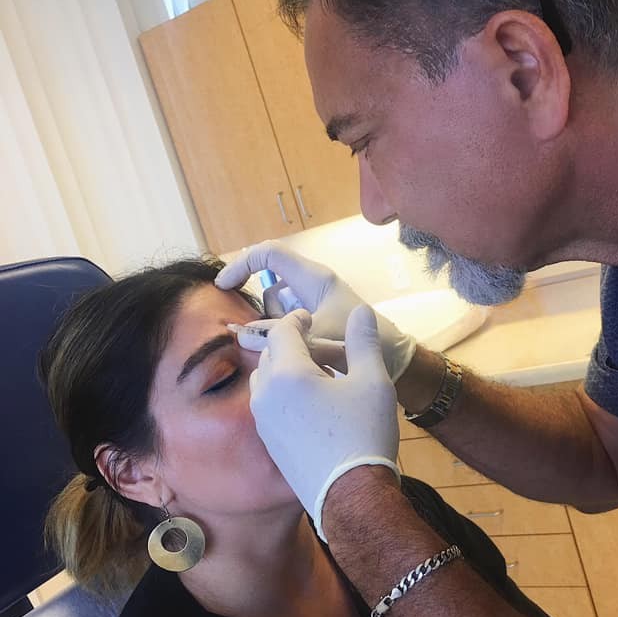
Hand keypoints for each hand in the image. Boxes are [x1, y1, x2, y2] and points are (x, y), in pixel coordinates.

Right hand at [216, 241, 415, 381]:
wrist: (394, 362)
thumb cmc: (361, 345)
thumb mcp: (315, 340)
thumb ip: (278, 337)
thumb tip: (240, 334)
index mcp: (314, 279)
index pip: (269, 255)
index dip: (242, 264)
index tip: (223, 287)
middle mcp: (313, 285)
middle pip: (270, 285)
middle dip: (262, 310)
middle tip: (263, 337)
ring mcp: (315, 303)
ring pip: (278, 308)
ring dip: (275, 328)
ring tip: (291, 351)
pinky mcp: (318, 320)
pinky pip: (289, 322)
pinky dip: (285, 337)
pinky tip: (296, 356)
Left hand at [250, 305, 399, 540]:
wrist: (351, 496)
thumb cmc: (364, 433)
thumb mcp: (373, 381)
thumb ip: (364, 341)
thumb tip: (360, 311)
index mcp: (287, 374)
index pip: (281, 332)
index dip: (296, 319)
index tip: (309, 317)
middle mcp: (266, 395)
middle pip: (270, 355)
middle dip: (291, 345)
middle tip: (319, 347)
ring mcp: (264, 422)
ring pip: (266, 381)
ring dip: (285, 370)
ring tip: (316, 376)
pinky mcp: (269, 443)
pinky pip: (269, 406)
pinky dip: (284, 395)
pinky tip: (312, 406)